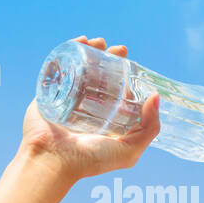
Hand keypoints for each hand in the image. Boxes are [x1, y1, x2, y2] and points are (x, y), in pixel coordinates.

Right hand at [20, 35, 161, 181]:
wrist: (52, 161)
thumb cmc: (89, 161)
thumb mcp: (129, 151)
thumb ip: (149, 129)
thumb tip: (155, 96)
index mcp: (104, 116)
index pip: (117, 86)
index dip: (125, 71)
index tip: (129, 59)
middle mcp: (86, 104)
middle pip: (100, 72)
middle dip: (109, 55)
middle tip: (117, 50)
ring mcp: (66, 95)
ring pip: (80, 65)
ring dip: (91, 48)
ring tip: (98, 42)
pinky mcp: (48, 89)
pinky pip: (58, 64)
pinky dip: (69, 48)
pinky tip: (80, 41)